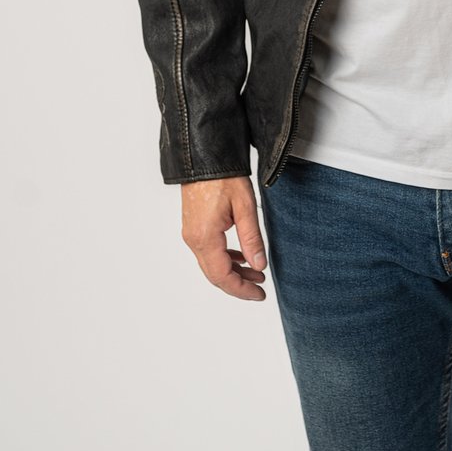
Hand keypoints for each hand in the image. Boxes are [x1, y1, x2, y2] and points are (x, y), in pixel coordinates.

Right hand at [180, 176, 268, 301]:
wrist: (204, 156)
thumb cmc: (224, 176)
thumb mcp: (245, 207)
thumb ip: (252, 239)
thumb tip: (259, 266)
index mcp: (205, 238)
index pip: (222, 276)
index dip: (241, 289)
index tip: (259, 294)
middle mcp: (193, 239)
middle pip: (215, 275)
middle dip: (238, 284)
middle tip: (260, 288)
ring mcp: (191, 233)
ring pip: (211, 264)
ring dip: (233, 272)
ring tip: (256, 273)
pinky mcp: (193, 226)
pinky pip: (208, 252)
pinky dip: (225, 259)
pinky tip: (241, 257)